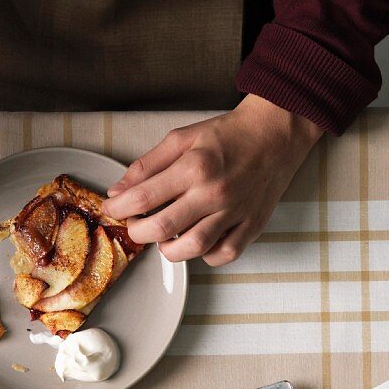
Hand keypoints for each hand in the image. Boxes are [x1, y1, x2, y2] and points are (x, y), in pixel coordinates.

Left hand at [102, 95, 322, 265]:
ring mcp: (235, 212)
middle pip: (162, 228)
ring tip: (164, 238)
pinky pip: (223, 255)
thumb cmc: (229, 135)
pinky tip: (198, 240)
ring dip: (169, 249)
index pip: (143, 197)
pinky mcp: (252, 225)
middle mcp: (214, 192)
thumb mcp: (182, 138)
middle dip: (138, 232)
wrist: (276, 133)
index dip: (120, 207)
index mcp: (194, 166)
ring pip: (192, 248)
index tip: (112, 208)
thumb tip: (119, 191)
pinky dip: (206, 255)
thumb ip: (147, 165)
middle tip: (136, 226)